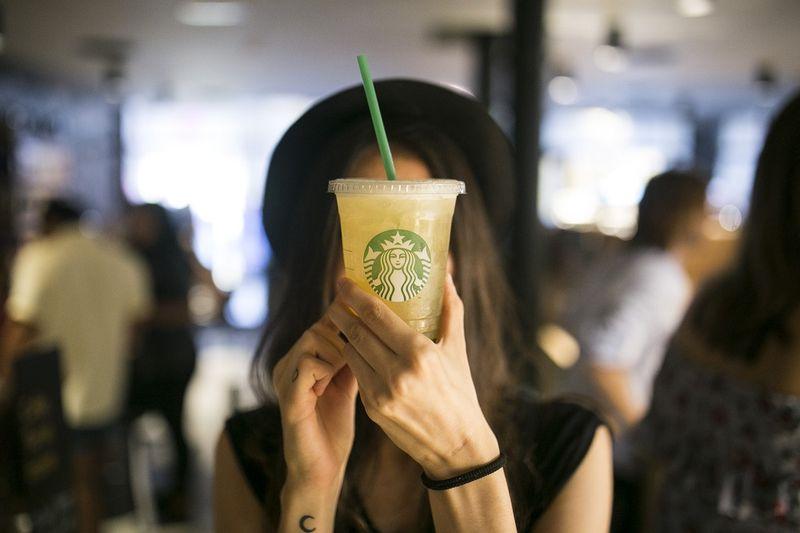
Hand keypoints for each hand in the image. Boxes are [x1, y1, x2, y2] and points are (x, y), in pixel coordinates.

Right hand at [272, 316, 358, 491]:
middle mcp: (287, 365)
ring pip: (313, 338)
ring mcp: (285, 378)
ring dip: (337, 353)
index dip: (343, 321)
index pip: (320, 325)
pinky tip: (329, 387)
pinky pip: (308, 364)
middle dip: (343, 339)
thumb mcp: (345, 386)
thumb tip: (369, 333)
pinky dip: (327, 370)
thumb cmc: (333, 428)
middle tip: (356, 360)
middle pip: (318, 327)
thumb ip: (351, 360)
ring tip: (341, 376)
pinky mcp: (288, 395)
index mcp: (298, 361)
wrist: (322, 468)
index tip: (367, 323)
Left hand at [328, 275, 499, 479]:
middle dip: (341, 311)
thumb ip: (451, 310)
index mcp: (419, 353)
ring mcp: (382, 393)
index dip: (355, 295)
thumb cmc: (460, 391)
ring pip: (351, 351)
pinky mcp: (373, 409)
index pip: (376, 316)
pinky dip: (352, 357)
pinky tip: (353, 347)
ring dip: (344, 333)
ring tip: (343, 319)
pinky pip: (355, 373)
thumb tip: (446, 276)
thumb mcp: (457, 349)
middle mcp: (398, 372)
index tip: (344, 280)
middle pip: (356, 331)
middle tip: (337, 296)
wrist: (457, 444)